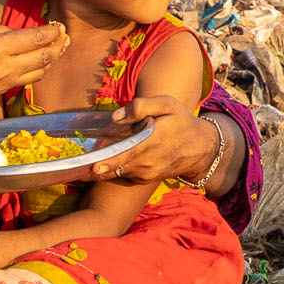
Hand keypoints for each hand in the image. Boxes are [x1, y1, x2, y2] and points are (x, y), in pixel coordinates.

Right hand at [0, 21, 66, 101]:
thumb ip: (6, 31)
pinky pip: (26, 80)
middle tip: (64, 36)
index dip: (52, 32)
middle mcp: (2, 68)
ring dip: (51, 59)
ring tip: (58, 47)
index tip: (59, 26)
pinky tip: (40, 60)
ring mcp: (2, 83)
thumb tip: (30, 34)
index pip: (36, 39)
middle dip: (58, 45)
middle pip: (43, 57)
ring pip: (39, 72)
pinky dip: (37, 69)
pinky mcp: (0, 92)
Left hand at [86, 99, 225, 187]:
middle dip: (99, 166)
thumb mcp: (167, 104)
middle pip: (117, 167)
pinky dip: (115, 168)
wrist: (199, 148)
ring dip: (105, 167)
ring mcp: (147, 173)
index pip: (127, 153)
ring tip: (94, 160)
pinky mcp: (145, 179)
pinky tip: (113, 158)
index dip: (109, 161)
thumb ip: (141, 106)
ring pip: (118, 172)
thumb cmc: (181, 121)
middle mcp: (149, 161)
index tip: (93, 166)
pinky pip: (124, 175)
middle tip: (84, 165)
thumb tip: (116, 116)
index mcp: (153, 140)